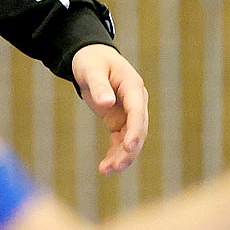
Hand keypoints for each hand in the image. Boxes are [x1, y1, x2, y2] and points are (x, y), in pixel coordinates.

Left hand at [71, 45, 149, 173]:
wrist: (91, 59)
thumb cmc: (91, 61)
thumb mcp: (91, 70)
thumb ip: (99, 85)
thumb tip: (107, 103)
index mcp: (133, 87)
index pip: (137, 112)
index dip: (135, 130)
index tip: (129, 146)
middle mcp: (136, 102)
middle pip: (138, 130)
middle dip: (129, 150)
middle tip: (116, 167)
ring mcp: (129, 113)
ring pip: (131, 140)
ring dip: (121, 157)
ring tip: (106, 171)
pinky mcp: (119, 122)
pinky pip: (120, 142)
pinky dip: (114, 154)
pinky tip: (104, 168)